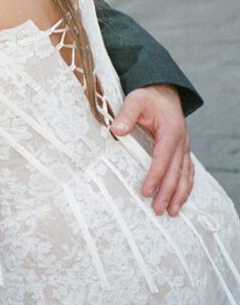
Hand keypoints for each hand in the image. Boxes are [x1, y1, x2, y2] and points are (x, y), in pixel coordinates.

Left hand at [110, 84, 193, 215]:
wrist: (164, 91)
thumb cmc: (148, 97)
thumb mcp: (135, 100)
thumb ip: (126, 115)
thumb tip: (117, 130)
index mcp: (170, 131)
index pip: (163, 158)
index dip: (155, 176)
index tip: (146, 191)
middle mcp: (181, 141)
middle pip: (176, 171)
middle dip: (167, 193)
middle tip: (158, 210)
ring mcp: (184, 146)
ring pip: (186, 174)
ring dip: (180, 194)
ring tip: (172, 212)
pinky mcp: (183, 149)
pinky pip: (188, 171)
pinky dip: (186, 186)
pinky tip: (181, 198)